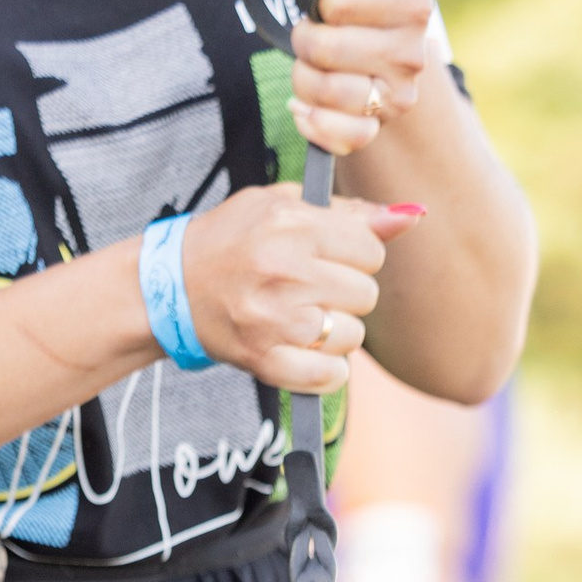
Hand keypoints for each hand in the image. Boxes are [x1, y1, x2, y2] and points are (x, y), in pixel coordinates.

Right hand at [174, 182, 415, 393]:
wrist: (170, 287)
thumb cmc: (231, 240)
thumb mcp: (281, 205)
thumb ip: (348, 212)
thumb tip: (411, 217)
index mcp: (290, 225)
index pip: (370, 248)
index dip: (356, 255)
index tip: (331, 258)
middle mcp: (284, 271)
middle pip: (365, 293)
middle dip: (346, 293)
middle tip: (313, 290)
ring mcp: (274, 319)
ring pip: (352, 336)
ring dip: (336, 333)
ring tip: (302, 318)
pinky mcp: (264, 359)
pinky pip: (330, 376)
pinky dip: (326, 371)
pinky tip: (307, 353)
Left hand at [285, 0, 434, 170]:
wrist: (391, 55)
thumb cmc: (366, 6)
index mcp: (410, 1)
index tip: (322, 0)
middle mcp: (412, 52)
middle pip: (324, 47)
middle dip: (304, 39)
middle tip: (311, 35)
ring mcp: (399, 94)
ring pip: (325, 91)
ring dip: (302, 77)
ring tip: (310, 66)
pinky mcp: (381, 126)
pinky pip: (341, 135)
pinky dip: (312, 122)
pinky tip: (302, 106)